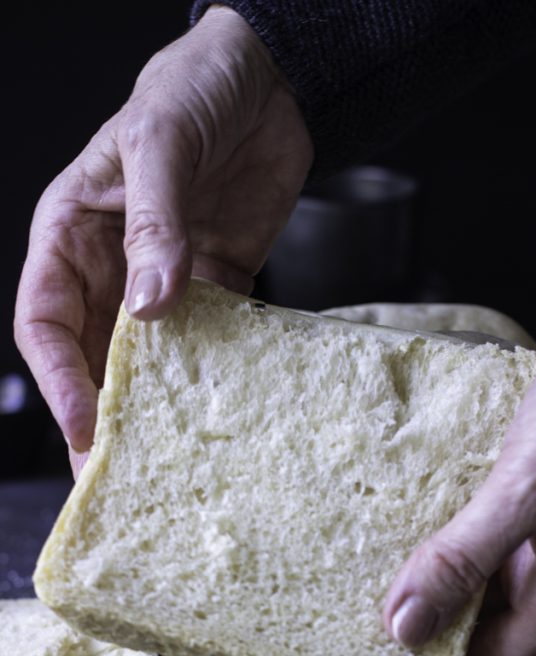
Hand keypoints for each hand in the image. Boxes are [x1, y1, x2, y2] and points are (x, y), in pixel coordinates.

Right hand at [14, 6, 312, 465]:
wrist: (266, 79)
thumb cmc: (191, 88)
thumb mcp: (159, 143)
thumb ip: (153, 227)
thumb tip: (149, 308)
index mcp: (72, 233)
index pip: (46, 321)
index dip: (59, 380)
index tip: (85, 427)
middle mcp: (113, 267)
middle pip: (93, 356)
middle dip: (101, 416)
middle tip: (117, 474)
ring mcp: (166, 280)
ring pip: (149, 360)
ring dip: (155, 409)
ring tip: (167, 461)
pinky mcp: (219, 284)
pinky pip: (210, 343)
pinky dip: (213, 379)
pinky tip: (222, 414)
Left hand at [382, 255, 535, 655]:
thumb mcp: (529, 488)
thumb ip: (466, 560)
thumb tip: (405, 628)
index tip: (364, 655)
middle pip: (472, 624)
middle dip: (417, 619)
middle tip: (346, 603)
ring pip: (470, 573)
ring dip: (423, 570)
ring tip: (357, 559)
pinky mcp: (525, 487)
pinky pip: (472, 525)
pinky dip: (437, 525)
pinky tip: (396, 509)